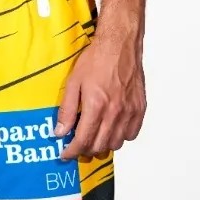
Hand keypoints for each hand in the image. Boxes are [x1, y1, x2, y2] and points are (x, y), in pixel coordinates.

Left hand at [56, 31, 145, 159]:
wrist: (120, 45)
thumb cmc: (97, 59)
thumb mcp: (73, 81)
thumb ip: (67, 109)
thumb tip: (60, 132)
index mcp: (96, 105)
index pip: (83, 141)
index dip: (72, 152)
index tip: (65, 154)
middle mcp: (115, 112)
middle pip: (99, 146)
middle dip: (85, 150)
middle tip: (77, 145)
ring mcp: (129, 112)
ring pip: (116, 144)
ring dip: (103, 145)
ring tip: (94, 135)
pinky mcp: (139, 108)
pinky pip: (131, 134)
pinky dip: (120, 136)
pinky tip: (112, 127)